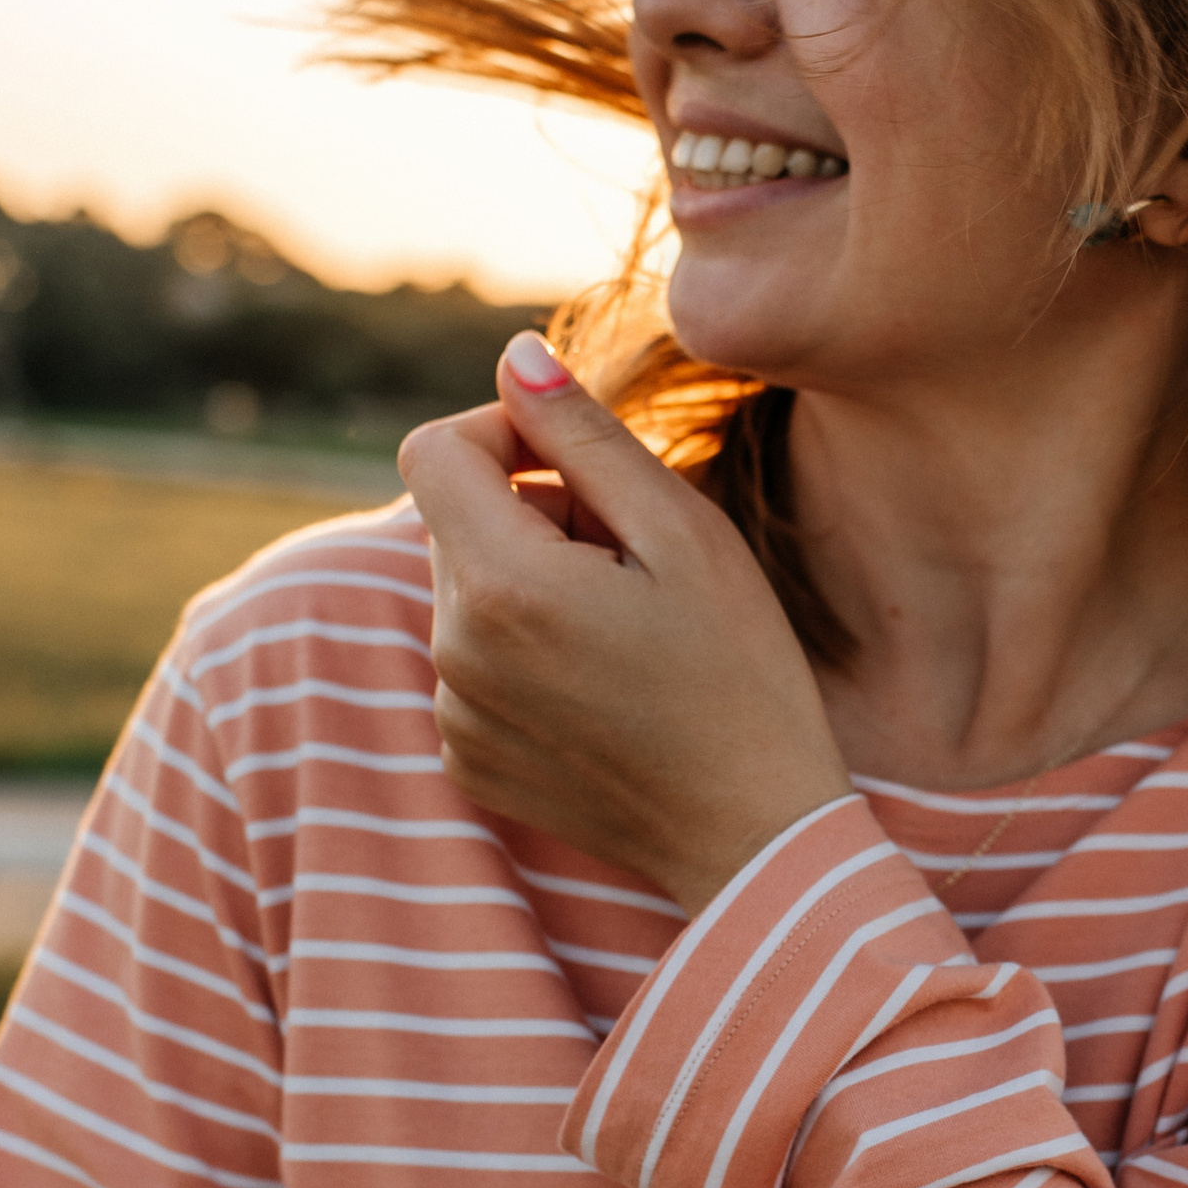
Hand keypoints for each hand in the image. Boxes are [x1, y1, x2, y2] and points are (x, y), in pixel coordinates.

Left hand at [398, 334, 851, 911]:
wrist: (752, 833)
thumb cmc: (740, 673)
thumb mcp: (682, 533)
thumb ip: (585, 435)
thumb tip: (513, 353)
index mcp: (500, 584)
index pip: (435, 449)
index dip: (504, 432)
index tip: (577, 464)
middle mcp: (453, 651)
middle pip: (452, 520)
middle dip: (528, 512)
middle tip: (629, 560)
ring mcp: (453, 714)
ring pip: (464, 591)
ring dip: (527, 582)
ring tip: (622, 629)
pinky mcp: (465, 758)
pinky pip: (471, 663)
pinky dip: (522, 652)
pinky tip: (602, 687)